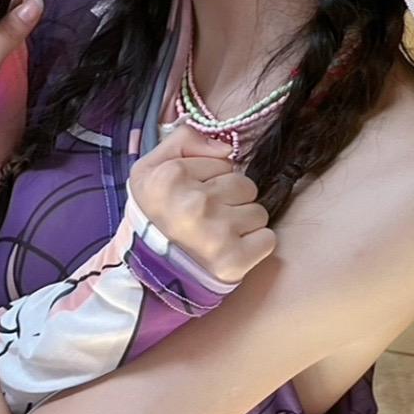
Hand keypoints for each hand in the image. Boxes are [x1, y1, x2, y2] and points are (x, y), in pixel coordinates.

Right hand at [128, 123, 275, 285]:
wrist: (145, 273)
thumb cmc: (152, 217)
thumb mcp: (151, 168)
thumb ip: (185, 140)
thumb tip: (226, 147)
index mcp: (171, 177)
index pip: (225, 162)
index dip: (213, 177)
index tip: (194, 195)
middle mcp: (195, 204)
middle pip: (245, 185)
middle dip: (232, 199)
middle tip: (208, 217)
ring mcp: (216, 233)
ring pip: (258, 212)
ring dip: (244, 223)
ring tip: (218, 234)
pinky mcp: (233, 260)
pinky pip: (268, 239)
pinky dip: (254, 246)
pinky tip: (231, 250)